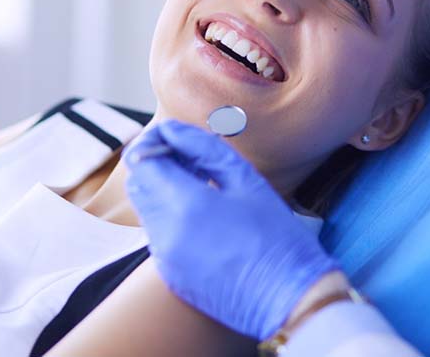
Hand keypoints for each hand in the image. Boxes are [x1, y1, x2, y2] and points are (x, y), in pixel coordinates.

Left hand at [122, 118, 339, 339]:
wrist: (290, 299)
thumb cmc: (276, 236)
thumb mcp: (245, 180)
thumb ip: (202, 148)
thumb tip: (172, 130)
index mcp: (185, 204)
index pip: (142, 161)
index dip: (152, 142)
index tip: (173, 138)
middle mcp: (166, 233)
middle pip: (138, 184)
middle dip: (155, 165)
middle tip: (189, 159)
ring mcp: (165, 258)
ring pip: (147, 209)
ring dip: (163, 190)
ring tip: (201, 185)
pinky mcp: (170, 275)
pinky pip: (158, 235)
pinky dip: (171, 217)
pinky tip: (204, 217)